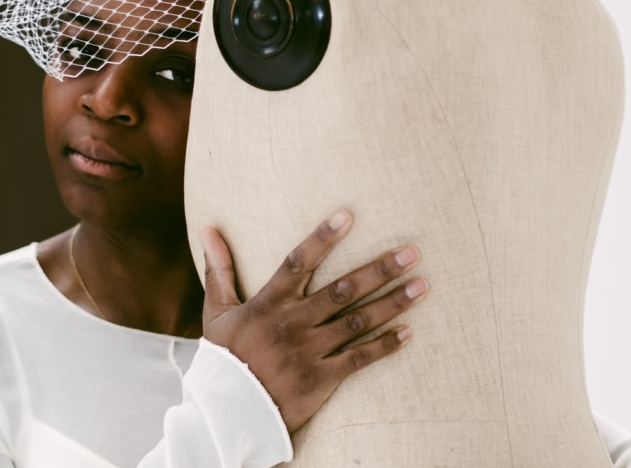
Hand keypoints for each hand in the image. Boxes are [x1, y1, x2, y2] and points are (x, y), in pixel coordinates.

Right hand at [199, 209, 427, 432]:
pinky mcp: (320, 379)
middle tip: (412, 253)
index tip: (348, 215)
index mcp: (268, 303)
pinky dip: (385, 347)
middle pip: (342, 290)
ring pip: (358, 322)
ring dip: (393, 303)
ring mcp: (308, 352)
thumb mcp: (216, 312)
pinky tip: (409, 333)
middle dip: (379, 270)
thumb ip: (219, 268)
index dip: (322, 238)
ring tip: (422, 286)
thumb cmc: (223, 358)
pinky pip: (359, 360)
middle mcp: (292, 324)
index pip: (297, 262)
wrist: (226, 414)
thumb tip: (207, 227)